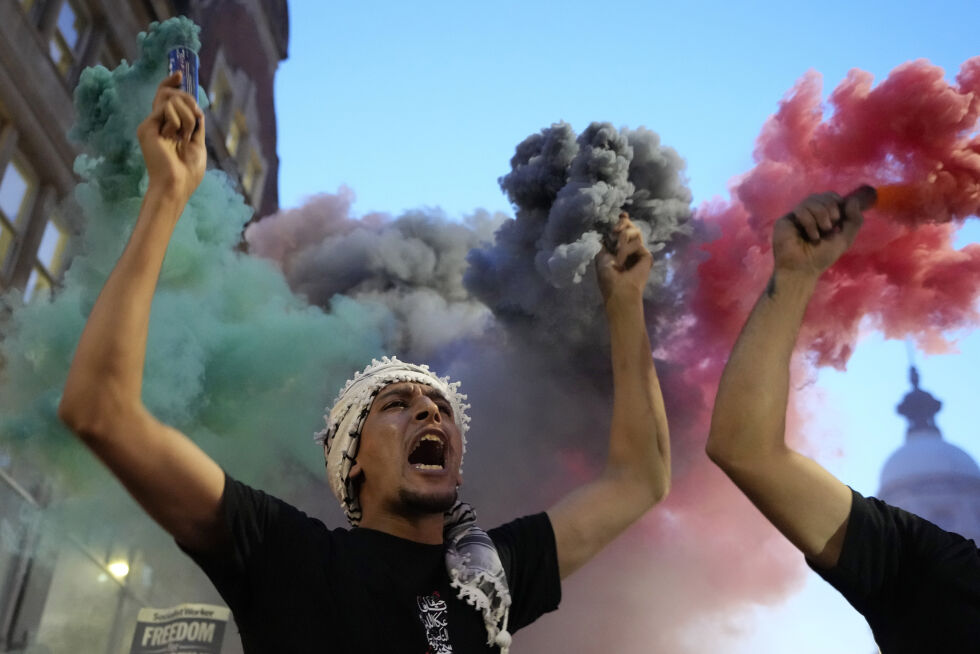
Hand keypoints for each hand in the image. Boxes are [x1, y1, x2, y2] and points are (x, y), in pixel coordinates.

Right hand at [136, 72, 206, 201]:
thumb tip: (197, 107)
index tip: (179, 74)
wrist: (177, 184)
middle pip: (171, 94)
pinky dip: (179, 120)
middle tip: (195, 122)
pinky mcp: (147, 127)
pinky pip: (167, 108)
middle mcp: (157, 122)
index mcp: (168, 126)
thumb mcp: (198, 142)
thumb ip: (196, 124)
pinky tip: (177, 136)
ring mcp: (151, 124)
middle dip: (189, 102)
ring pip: (172, 99)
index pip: (166, 97)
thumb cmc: (188, 171)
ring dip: (188, 116)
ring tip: (185, 136)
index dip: (171, 83)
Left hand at [596, 213, 652, 305]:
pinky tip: (623, 261)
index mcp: (620, 249)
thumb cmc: (607, 276)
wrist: (618, 288)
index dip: (624, 221)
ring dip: (622, 239)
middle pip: (632, 228)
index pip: (624, 231)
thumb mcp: (602, 255)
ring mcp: (639, 252)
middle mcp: (631, 249)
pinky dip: (627, 250)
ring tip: (617, 253)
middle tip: (615, 230)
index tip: (622, 214)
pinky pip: (637, 243)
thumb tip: (606, 230)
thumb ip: (605, 242)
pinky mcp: (647, 255)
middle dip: (623, 224)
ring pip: (635, 231)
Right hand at [772, 192, 863, 276]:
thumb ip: (854, 220)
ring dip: (821, 215)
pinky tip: (811, 235)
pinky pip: (800, 209)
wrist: (803, 269)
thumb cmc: (822, 257)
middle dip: (830, 208)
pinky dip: (810, 222)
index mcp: (823, 216)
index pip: (830, 196)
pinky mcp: (786, 220)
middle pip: (822, 196)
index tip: (839, 217)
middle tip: (830, 227)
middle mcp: (809, 213)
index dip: (837, 201)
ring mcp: (797, 216)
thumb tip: (853, 200)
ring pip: (811, 200)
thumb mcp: (844, 239)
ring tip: (822, 232)